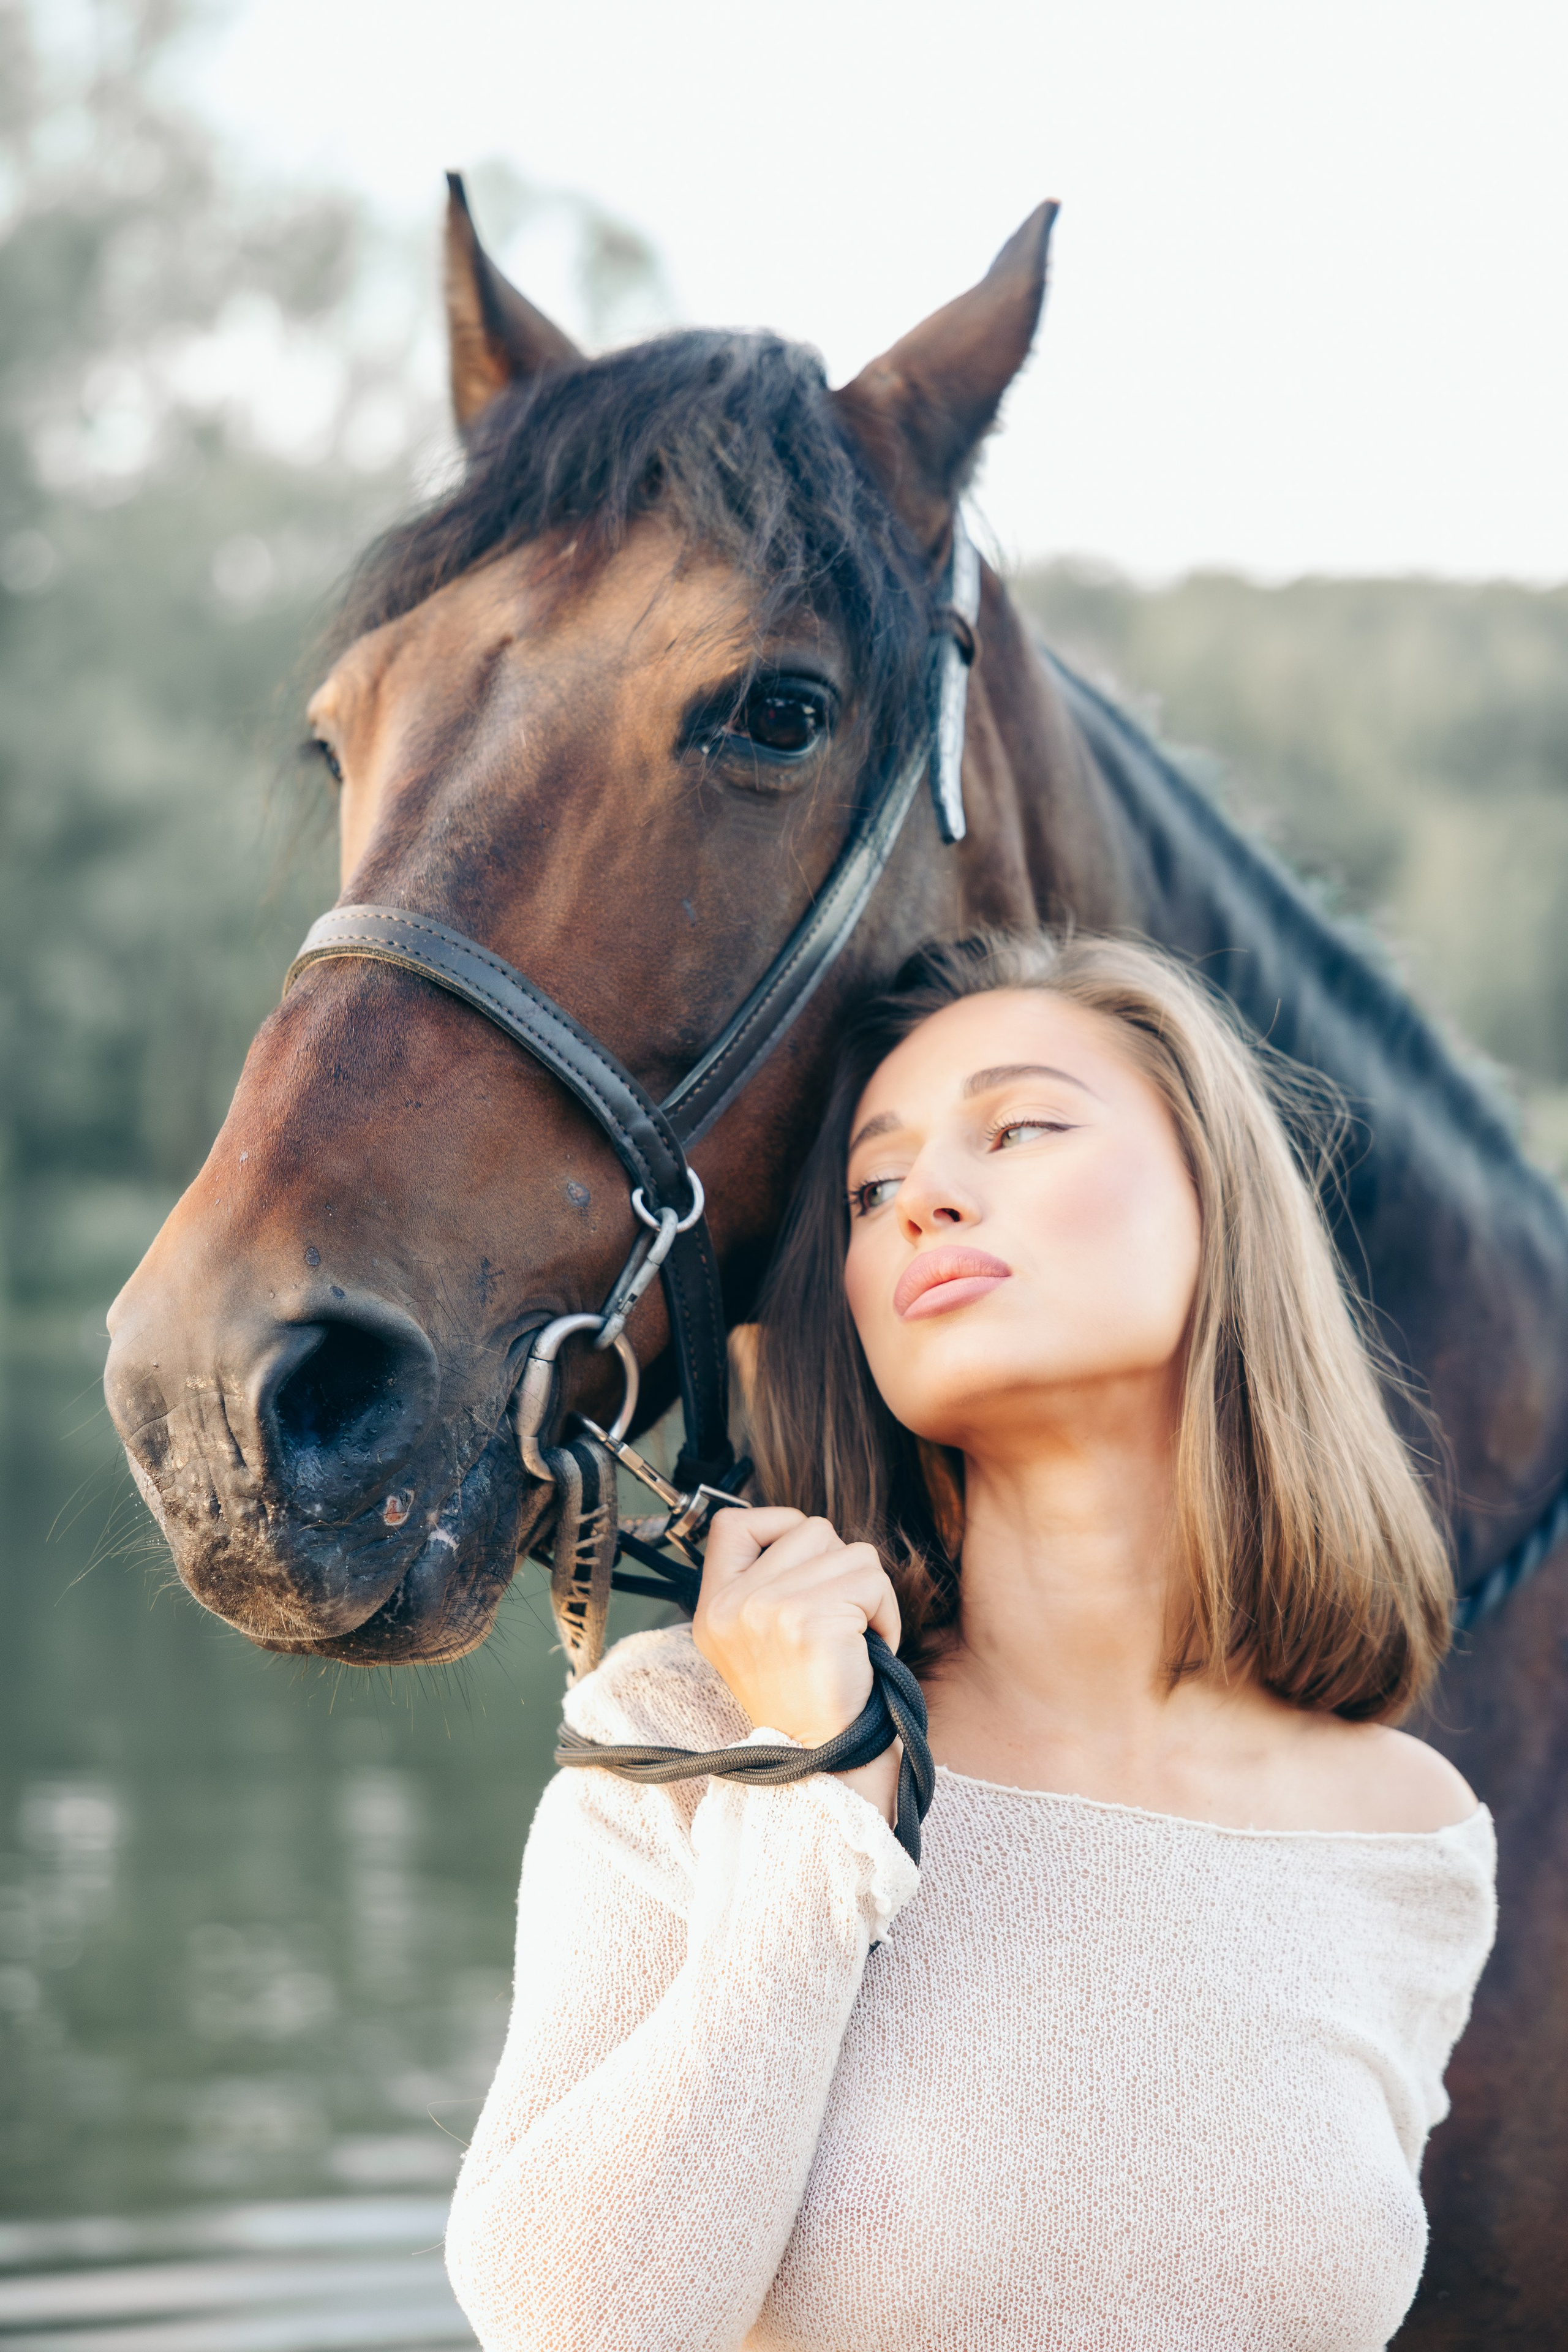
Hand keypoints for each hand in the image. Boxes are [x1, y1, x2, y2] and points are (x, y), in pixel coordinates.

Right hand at [694, 1508, 903, 1822]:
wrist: (820, 1763)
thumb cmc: (806, 1700)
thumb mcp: (760, 1638)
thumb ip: (770, 1583)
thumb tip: (816, 1537)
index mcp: (715, 1607)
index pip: (733, 1524)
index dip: (778, 1526)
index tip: (806, 1569)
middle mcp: (733, 1605)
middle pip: (810, 1530)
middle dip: (840, 1568)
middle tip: (840, 1619)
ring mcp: (768, 1610)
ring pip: (851, 1552)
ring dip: (869, 1592)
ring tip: (856, 1637)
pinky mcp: (810, 1621)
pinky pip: (873, 1581)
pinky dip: (886, 1613)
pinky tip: (869, 1649)